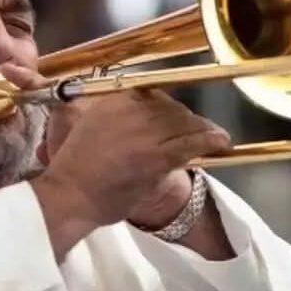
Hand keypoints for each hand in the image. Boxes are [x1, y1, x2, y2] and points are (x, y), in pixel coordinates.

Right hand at [2, 64, 229, 228]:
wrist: (69, 196)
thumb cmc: (74, 171)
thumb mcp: (88, 130)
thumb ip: (114, 120)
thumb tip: (137, 123)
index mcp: (111, 101)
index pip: (150, 94)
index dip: (168, 106)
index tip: (176, 115)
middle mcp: (129, 110)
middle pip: (170, 108)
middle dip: (187, 119)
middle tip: (198, 129)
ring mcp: (144, 132)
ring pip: (183, 124)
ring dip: (203, 129)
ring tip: (216, 136)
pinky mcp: (155, 155)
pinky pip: (190, 143)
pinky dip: (210, 141)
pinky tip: (221, 143)